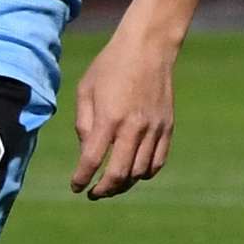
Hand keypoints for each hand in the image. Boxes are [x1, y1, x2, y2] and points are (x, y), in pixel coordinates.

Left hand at [67, 28, 177, 198]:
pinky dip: (145, 173)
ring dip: (124, 184)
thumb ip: (84, 124)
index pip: (93, 160)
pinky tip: (133, 173)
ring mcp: (155, 129)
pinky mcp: (168, 127)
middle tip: (93, 194)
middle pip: (119, 173)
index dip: (82, 178)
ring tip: (110, 185)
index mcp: (109, 118)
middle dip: (104, 189)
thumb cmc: (110, 67)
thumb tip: (87, 152)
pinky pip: (158, 161)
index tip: (75, 187)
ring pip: (140, 172)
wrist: (148, 49)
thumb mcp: (85, 91)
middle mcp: (134, 127)